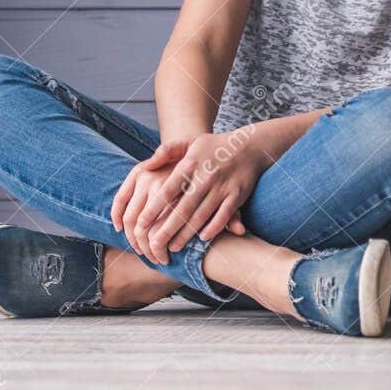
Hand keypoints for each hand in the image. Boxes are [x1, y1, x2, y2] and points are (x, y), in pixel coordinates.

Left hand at [114, 130, 258, 263]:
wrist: (250, 146)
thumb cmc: (214, 146)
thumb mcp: (189, 141)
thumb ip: (167, 151)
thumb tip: (147, 166)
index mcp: (190, 165)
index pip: (166, 192)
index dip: (152, 210)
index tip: (140, 225)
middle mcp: (205, 177)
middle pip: (181, 209)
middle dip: (166, 230)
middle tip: (153, 245)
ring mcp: (222, 187)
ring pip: (201, 216)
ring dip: (186, 235)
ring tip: (173, 247)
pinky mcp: (237, 195)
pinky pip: (223, 216)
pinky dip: (213, 229)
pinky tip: (203, 238)